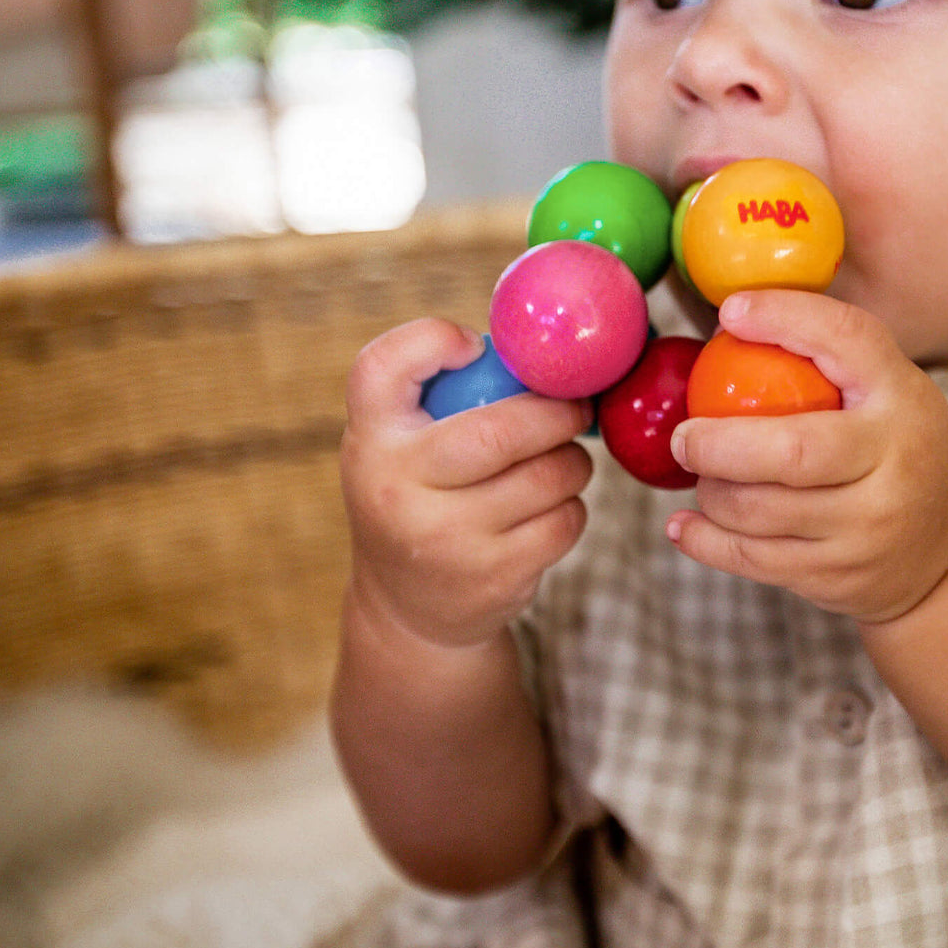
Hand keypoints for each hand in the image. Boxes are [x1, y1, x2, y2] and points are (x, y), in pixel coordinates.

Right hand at [340, 318, 593, 648]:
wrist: (406, 608)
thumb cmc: (417, 494)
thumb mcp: (398, 443)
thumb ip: (441, 392)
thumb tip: (537, 351)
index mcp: (371, 440)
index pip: (382, 366)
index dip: (432, 340)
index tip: (474, 346)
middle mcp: (396, 490)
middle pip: (501, 430)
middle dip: (558, 413)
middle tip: (576, 407)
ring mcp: (445, 540)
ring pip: (549, 475)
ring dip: (573, 460)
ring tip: (560, 459)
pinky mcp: (493, 578)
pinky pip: (565, 519)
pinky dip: (571, 506)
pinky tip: (548, 507)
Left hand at [667, 290, 947, 623]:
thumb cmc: (900, 451)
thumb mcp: (892, 394)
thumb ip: (831, 360)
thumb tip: (733, 313)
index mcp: (902, 400)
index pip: (848, 340)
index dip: (785, 319)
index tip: (730, 313)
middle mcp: (892, 464)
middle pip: (791, 451)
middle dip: (718, 444)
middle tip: (684, 436)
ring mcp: (868, 529)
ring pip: (760, 511)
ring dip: (711, 492)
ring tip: (700, 475)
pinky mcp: (839, 577)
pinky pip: (754, 560)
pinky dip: (706, 541)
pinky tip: (683, 526)